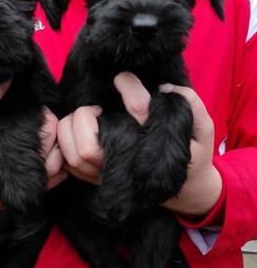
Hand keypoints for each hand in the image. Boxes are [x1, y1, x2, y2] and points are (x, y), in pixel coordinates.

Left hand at [57, 71, 221, 216]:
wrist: (185, 188)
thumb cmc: (191, 152)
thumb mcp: (202, 127)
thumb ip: (190, 103)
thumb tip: (163, 88)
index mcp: (156, 143)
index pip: (138, 109)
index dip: (128, 86)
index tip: (121, 79)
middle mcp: (129, 162)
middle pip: (88, 147)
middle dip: (84, 116)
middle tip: (96, 110)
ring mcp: (112, 175)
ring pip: (75, 156)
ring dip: (71, 128)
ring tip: (86, 119)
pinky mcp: (100, 180)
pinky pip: (71, 165)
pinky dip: (66, 143)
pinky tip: (76, 132)